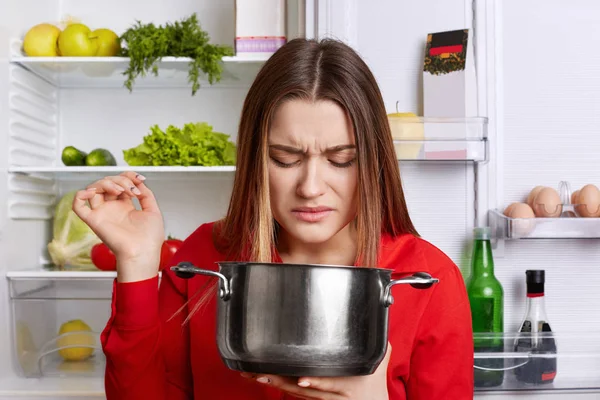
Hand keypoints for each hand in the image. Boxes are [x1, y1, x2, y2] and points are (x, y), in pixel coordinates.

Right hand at [72, 171, 164, 281]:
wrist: (143, 252)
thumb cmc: (149, 238)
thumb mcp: (153, 211)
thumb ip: (147, 195)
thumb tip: (139, 182)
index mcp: (125, 206)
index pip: (120, 182)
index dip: (128, 176)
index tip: (140, 179)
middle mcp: (112, 208)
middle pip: (108, 182)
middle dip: (122, 180)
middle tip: (133, 190)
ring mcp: (102, 213)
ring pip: (94, 188)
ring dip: (107, 183)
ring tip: (121, 191)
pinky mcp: (94, 220)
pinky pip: (78, 206)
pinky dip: (79, 195)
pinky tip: (92, 192)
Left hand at [242, 344, 391, 399]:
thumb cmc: (374, 381)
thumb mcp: (377, 360)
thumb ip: (377, 341)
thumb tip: (378, 314)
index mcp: (349, 383)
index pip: (330, 382)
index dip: (316, 381)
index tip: (301, 379)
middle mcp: (333, 395)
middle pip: (305, 389)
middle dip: (283, 381)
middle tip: (262, 373)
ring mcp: (323, 399)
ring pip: (297, 394)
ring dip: (276, 383)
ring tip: (256, 375)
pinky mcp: (315, 399)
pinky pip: (296, 394)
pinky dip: (281, 386)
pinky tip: (267, 379)